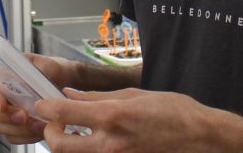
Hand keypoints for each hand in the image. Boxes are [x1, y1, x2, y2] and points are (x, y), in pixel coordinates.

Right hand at [0, 53, 78, 144]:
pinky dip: (24, 137)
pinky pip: (10, 137)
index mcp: (1, 73)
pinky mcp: (10, 126)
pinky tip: (39, 131)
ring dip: (17, 129)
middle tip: (24, 117)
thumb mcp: (49, 64)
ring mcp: (1, 111)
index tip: (3, 105)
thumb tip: (33, 78)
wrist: (62, 83)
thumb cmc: (51, 70)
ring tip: (38, 125)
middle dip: (4, 116)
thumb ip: (41, 69)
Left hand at [34, 88, 219, 152]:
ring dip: (67, 146)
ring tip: (73, 133)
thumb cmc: (174, 112)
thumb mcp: (134, 95)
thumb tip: (71, 95)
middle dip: (49, 134)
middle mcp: (110, 144)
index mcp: (113, 117)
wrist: (201, 139)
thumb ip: (98, 97)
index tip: (41, 104)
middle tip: (54, 124)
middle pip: (60, 146)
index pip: (64, 113)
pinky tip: (94, 142)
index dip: (46, 108)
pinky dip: (88, 152)